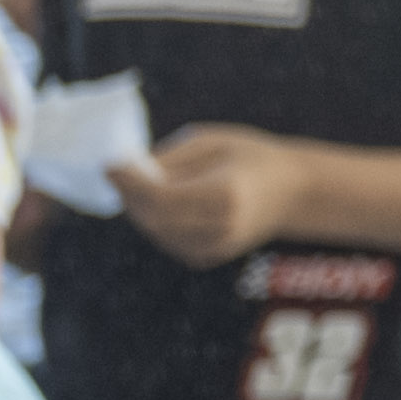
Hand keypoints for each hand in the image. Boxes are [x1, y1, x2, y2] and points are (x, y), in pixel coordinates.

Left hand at [115, 124, 296, 268]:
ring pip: (156, 232)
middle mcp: (220, 227)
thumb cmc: (250, 157)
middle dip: (129, 195)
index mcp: (225, 195)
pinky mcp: (207, 257)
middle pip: (153, 218)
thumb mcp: (213, 141)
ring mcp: (214, 247)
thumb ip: (171, 157)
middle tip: (116, 172)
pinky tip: (159, 202)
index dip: (129, 182)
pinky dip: (155, 221)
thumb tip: (128, 171)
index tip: (108, 164)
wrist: (292, 192)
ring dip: (139, 208)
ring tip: (138, 183)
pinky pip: (166, 239)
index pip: (162, 197)